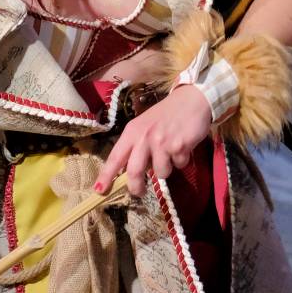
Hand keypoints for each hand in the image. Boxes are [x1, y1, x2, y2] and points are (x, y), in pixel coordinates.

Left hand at [94, 85, 213, 197]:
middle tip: (139, 192)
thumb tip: (131, 172)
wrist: (193, 100)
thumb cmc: (166, 115)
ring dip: (167, 168)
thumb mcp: (145, 126)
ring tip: (171, 153)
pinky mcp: (179, 146)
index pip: (115, 157)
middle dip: (136, 187)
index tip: (98, 190)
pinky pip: (179, 165)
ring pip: (161, 173)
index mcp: (132, 132)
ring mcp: (162, 142)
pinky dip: (182, 160)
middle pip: (134, 171)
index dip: (106, 175)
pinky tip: (183, 146)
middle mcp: (144, 137)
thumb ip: (136, 146)